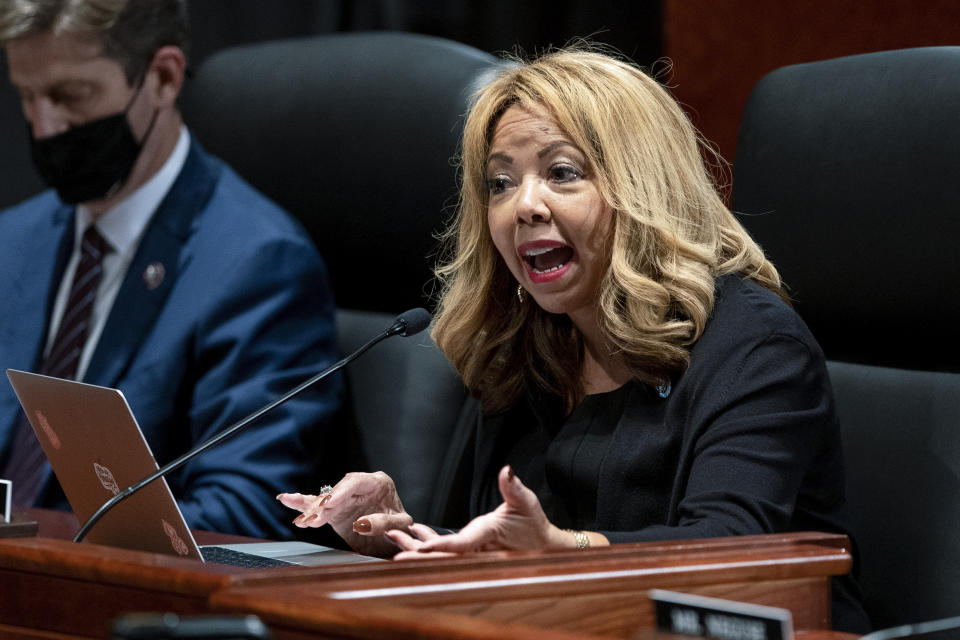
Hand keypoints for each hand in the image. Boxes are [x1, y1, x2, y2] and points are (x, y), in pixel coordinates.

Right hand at [277, 471, 412, 556]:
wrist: (396, 539)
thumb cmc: (402, 529)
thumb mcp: (400, 526)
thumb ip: (385, 523)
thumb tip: (362, 523)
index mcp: (379, 483)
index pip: (357, 482)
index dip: (342, 491)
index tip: (330, 503)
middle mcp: (361, 486)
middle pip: (338, 490)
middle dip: (324, 505)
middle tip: (315, 518)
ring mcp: (346, 497)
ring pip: (325, 499)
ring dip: (312, 510)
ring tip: (303, 521)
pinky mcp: (335, 509)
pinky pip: (317, 504)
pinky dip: (302, 504)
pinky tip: (285, 498)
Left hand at [388, 465, 570, 558]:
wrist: (544, 547)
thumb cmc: (535, 525)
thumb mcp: (527, 503)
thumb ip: (513, 487)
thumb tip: (507, 470)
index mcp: (487, 538)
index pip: (461, 545)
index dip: (440, 547)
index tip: (421, 546)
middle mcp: (476, 550)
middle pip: (444, 557)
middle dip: (419, 555)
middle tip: (396, 552)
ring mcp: (471, 553)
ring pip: (440, 555)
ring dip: (416, 547)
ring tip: (393, 538)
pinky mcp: (469, 550)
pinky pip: (445, 549)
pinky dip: (427, 542)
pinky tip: (412, 532)